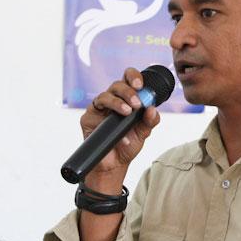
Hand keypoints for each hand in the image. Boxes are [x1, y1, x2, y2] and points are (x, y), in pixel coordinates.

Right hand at [80, 67, 160, 191]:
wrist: (115, 163)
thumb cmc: (129, 143)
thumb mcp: (144, 132)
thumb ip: (150, 121)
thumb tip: (153, 109)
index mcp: (126, 99)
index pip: (128, 80)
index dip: (133, 77)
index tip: (140, 85)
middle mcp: (111, 100)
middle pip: (116, 85)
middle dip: (128, 91)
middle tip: (137, 104)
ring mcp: (99, 108)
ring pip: (104, 96)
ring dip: (117, 102)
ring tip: (128, 112)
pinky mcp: (88, 118)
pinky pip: (96, 114)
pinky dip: (109, 122)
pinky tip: (121, 134)